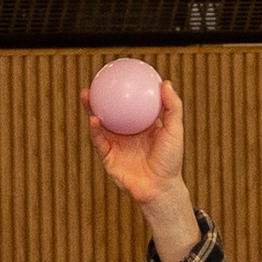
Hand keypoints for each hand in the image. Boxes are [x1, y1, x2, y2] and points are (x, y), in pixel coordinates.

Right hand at [83, 80, 186, 207]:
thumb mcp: (175, 131)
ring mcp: (115, 144)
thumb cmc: (171, 160)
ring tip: (86, 94)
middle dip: (101, 95)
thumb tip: (166, 82)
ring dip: (91, 109)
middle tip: (97, 79)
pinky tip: (94, 118)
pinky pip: (99, 141)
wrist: (160, 188)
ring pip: (100, 123)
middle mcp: (126, 133)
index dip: (124, 89)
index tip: (119, 72)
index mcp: (141, 125)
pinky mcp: (107, 157)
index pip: (131, 103)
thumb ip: (172, 107)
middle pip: (111, 109)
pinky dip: (95, 130)